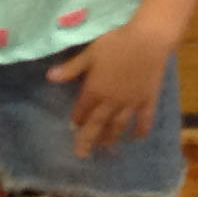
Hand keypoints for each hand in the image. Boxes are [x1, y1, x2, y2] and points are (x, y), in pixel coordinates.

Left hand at [47, 19, 175, 155]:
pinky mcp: (148, 100)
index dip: (77, 119)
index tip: (73, 129)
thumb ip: (71, 68)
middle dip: (89, 139)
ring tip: (106, 149)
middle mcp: (112, 101)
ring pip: (119, 125)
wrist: (148, 41)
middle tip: (82, 155)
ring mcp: (131, 103)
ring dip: (111, 138)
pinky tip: (136, 138)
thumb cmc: (115, 43)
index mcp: (95, 90)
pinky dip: (140, 131)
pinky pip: (144, 120)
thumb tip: (49, 77)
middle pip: (98, 124)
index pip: (83, 109)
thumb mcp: (89, 54)